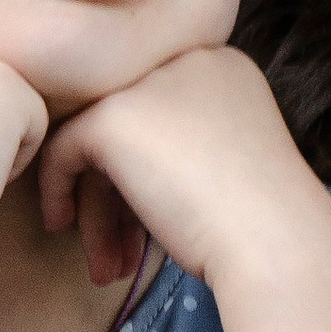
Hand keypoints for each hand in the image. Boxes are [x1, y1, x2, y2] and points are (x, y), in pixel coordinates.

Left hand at [35, 44, 325, 293]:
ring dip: (98, 212)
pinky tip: (68, 231)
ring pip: (96, 143)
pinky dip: (58, 190)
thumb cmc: (260, 225)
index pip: (160, 114)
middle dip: (118, 200)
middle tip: (119, 258)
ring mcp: (146, 83)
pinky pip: (64, 148)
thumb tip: (108, 175)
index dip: (145, 176)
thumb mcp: (223, 168)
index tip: (145, 229)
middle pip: (128, 128)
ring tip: (105, 270)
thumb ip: (178, 150)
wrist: (273, 242)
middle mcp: (184, 62)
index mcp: (221, 68)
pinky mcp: (112, 115)